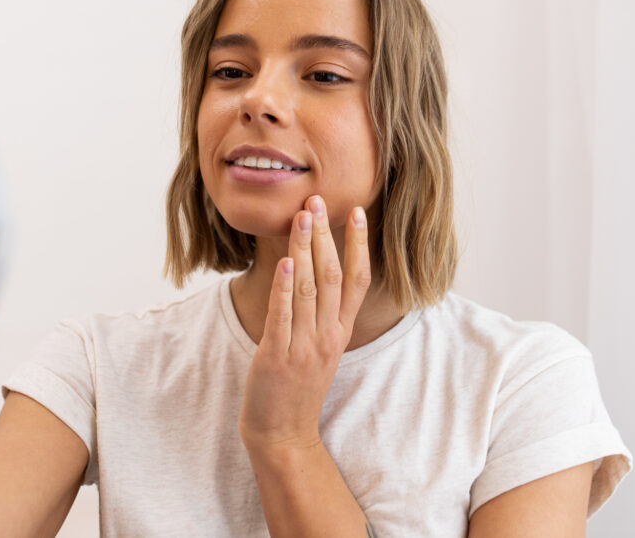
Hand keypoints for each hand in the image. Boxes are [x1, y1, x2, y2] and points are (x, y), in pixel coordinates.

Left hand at [238, 194, 371, 452]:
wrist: (282, 434)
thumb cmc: (296, 388)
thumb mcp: (319, 349)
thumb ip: (321, 315)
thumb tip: (313, 273)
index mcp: (339, 332)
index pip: (356, 280)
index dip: (358, 245)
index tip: (357, 212)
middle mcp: (326, 336)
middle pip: (332, 276)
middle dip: (326, 236)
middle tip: (318, 201)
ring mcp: (303, 346)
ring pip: (308, 288)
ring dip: (305, 249)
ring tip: (302, 217)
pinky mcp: (276, 357)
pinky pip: (282, 315)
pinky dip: (285, 287)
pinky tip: (285, 260)